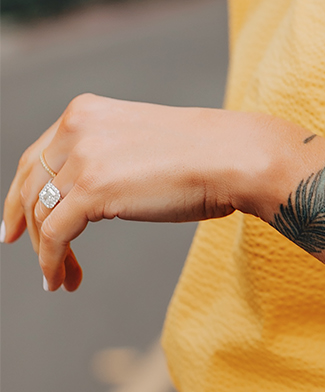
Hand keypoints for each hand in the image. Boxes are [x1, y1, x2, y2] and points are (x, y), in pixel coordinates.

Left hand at [1, 96, 297, 290]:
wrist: (235, 157)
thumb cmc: (206, 155)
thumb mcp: (139, 143)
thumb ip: (106, 158)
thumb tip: (87, 197)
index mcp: (86, 112)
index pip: (37, 155)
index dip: (22, 191)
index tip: (18, 220)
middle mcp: (76, 128)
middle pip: (32, 183)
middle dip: (23, 221)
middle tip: (19, 246)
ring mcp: (82, 158)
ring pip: (41, 213)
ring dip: (45, 251)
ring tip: (58, 278)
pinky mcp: (92, 190)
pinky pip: (55, 235)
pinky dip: (52, 262)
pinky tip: (60, 279)